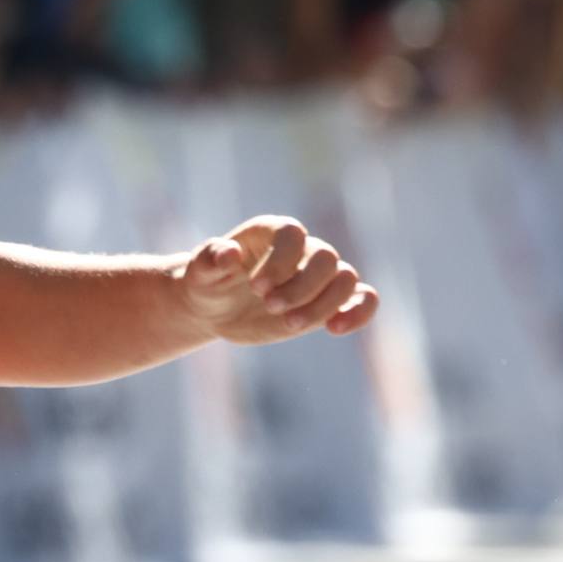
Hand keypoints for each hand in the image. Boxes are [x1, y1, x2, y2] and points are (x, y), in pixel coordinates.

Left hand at [178, 216, 379, 346]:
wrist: (215, 308)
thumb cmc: (207, 283)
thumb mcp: (199, 272)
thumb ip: (210, 258)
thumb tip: (229, 253)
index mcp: (272, 232)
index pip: (293, 234)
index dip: (281, 261)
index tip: (256, 288)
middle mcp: (302, 249)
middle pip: (326, 258)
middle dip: (302, 287)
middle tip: (270, 307)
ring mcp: (318, 276)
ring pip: (346, 279)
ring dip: (324, 304)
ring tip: (290, 324)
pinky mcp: (328, 302)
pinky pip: (363, 299)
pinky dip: (360, 312)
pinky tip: (336, 329)